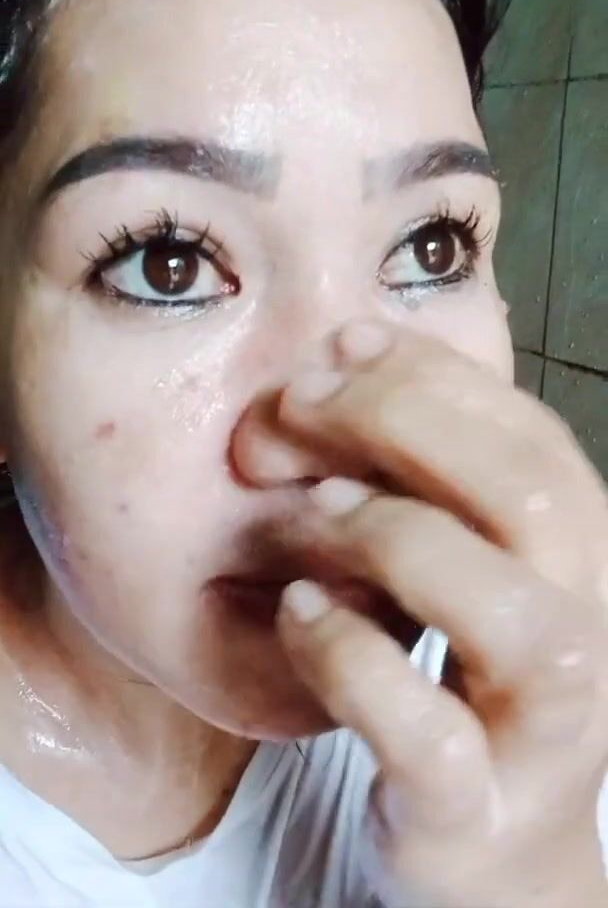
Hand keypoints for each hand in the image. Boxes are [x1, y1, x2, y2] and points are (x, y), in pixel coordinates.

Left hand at [275, 321, 607, 907]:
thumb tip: (346, 348)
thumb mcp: (461, 558)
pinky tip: (296, 613)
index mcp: (588, 555)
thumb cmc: (469, 676)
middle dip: (406, 423)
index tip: (340, 345)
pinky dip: (348, 655)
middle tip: (302, 405)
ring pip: (506, 608)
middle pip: (533, 495)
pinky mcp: (477, 810)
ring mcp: (547, 729)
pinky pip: (428, 731)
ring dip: (393, 534)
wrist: (503, 846)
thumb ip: (420, 463)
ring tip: (312, 511)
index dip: (433, 376)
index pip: (530, 434)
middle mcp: (591, 628)